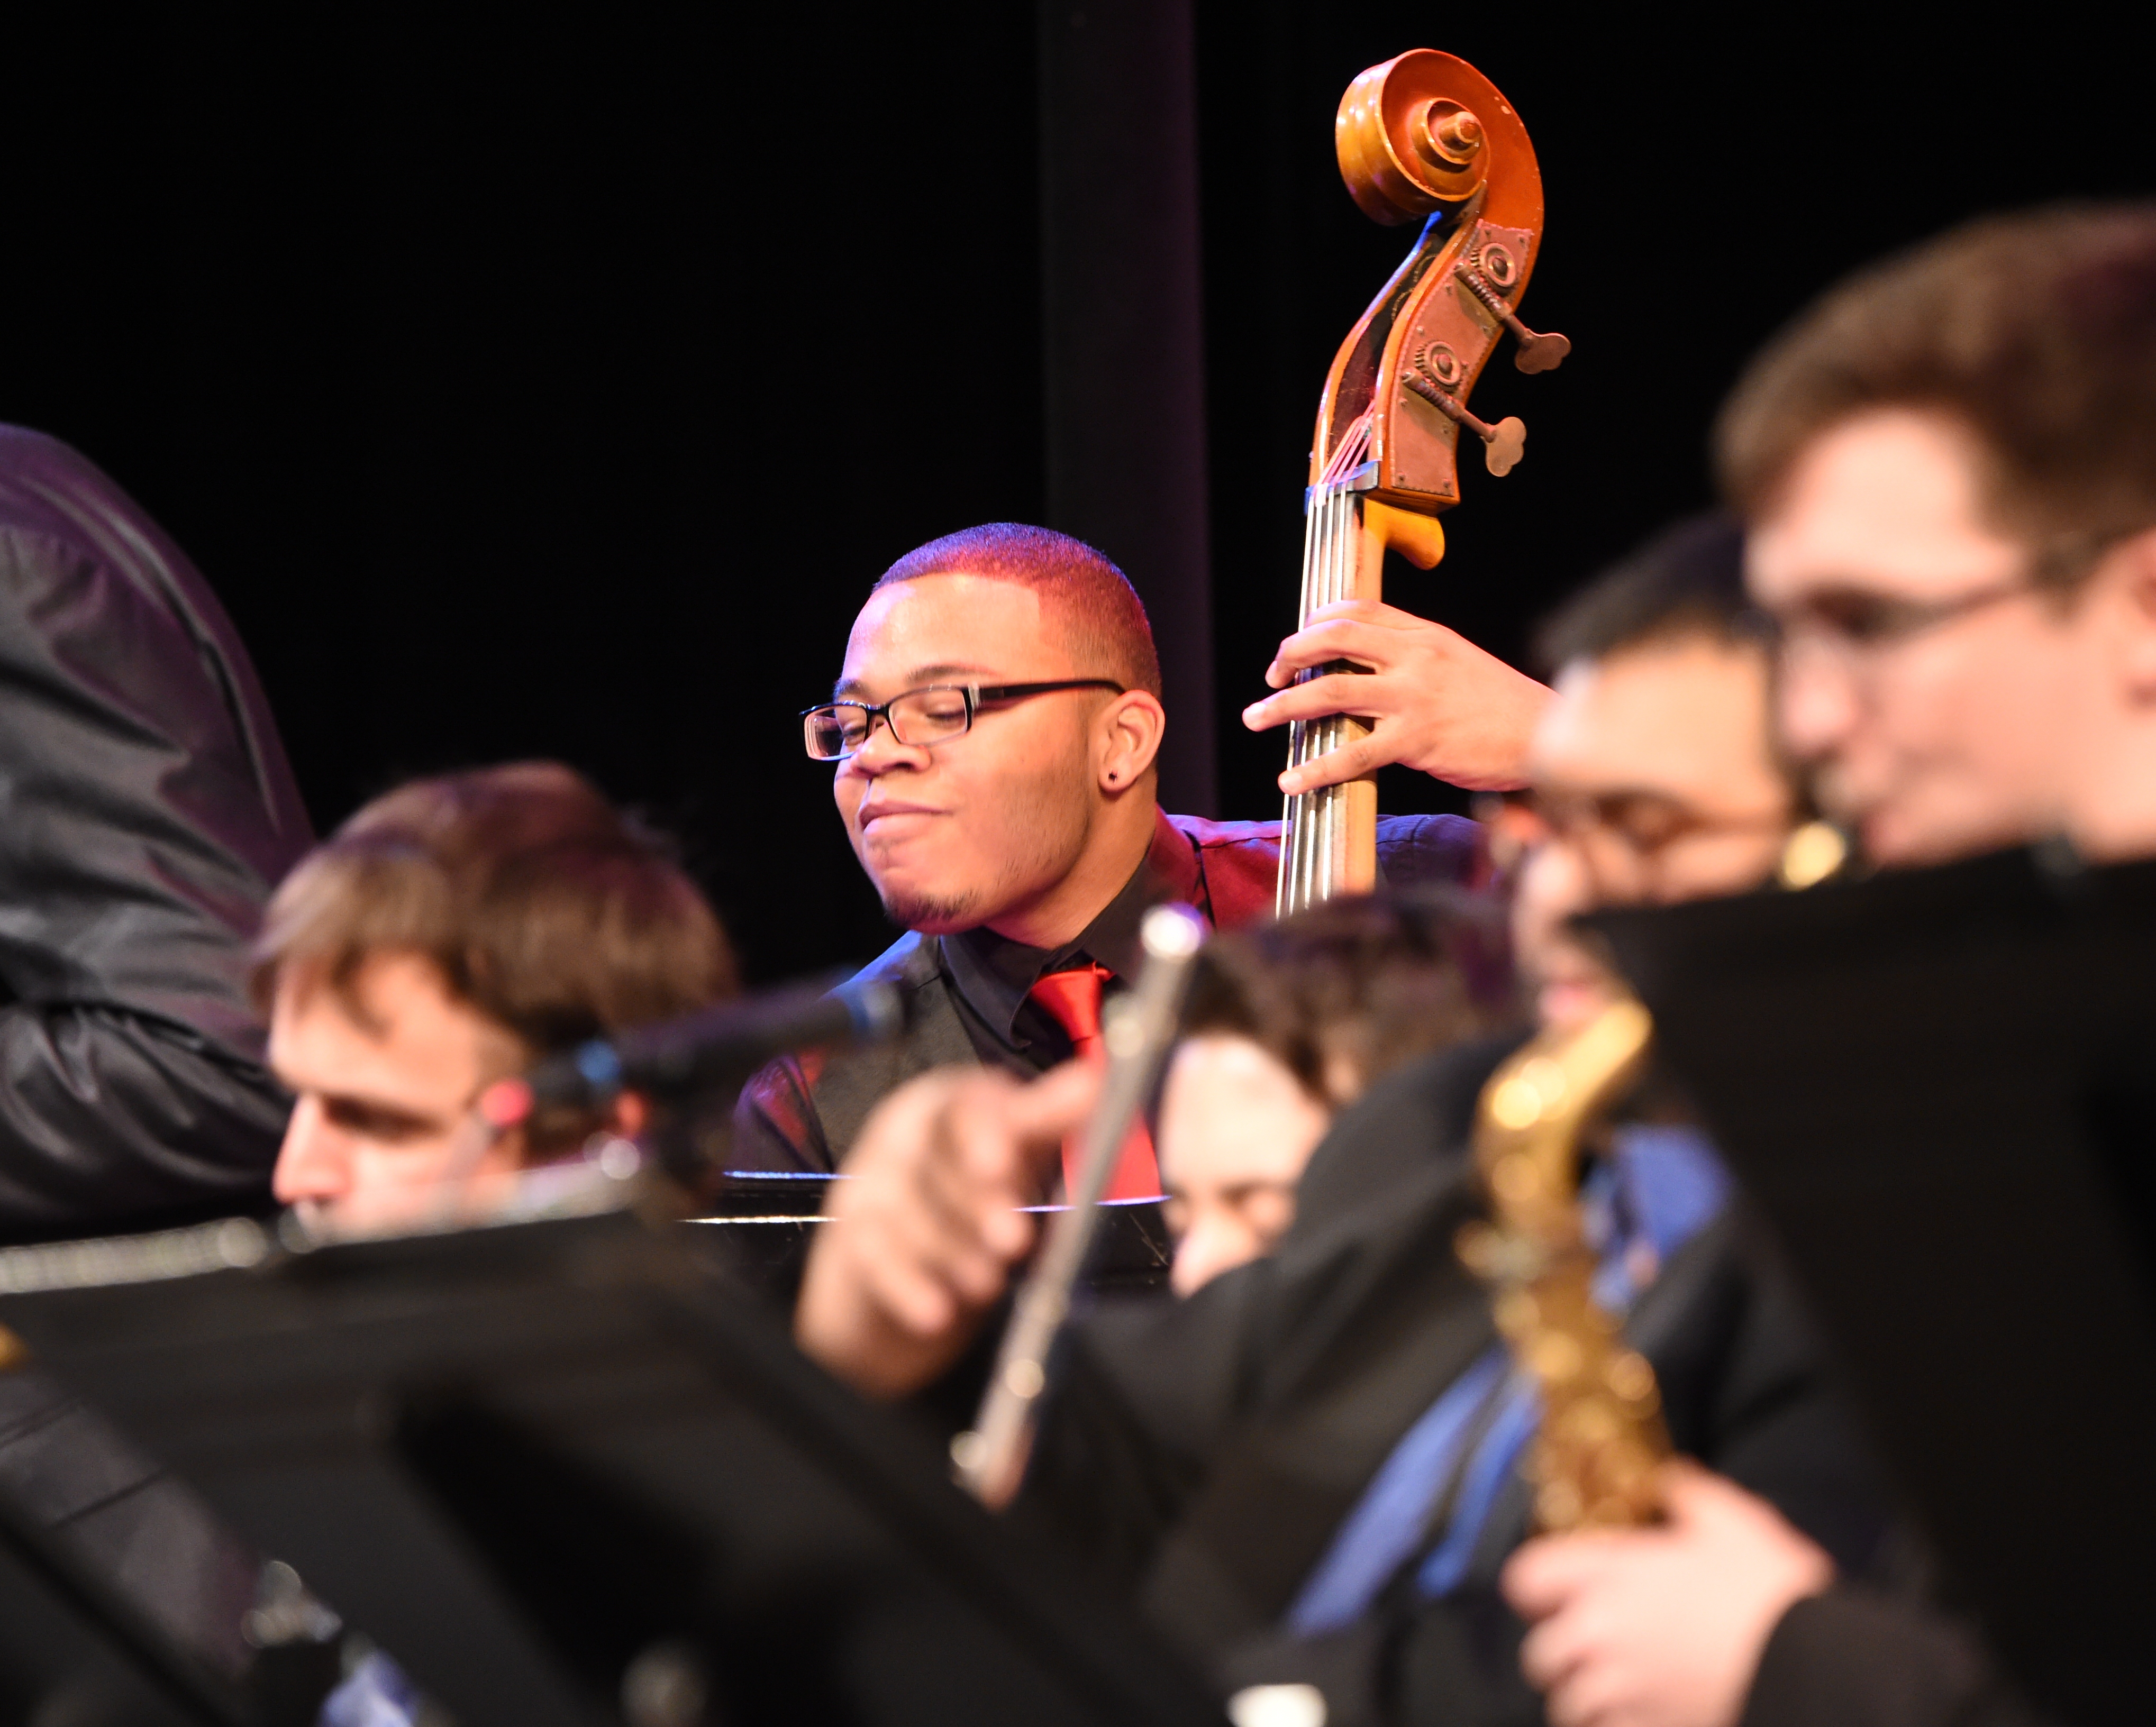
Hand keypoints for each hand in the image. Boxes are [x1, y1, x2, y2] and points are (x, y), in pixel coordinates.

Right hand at [794, 1061, 1096, 1399]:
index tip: (1006, 1162)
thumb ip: (1048, 1118)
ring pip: (906, 1214)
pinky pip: (876, 1260)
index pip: (962, 1106)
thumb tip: (1093, 1083)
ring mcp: (872, 1187)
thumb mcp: (1014, 1147)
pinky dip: (908, 1287)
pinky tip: (937, 1311)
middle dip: (976, 1202)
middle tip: (1013, 1240)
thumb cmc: (966, 1183)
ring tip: (987, 1283)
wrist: (899, 1249)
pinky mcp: (854, 1240)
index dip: (985, 1133)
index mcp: (947, 1105)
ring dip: (950, 1251)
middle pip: (932, 1160)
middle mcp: (902, 1139)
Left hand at [1241, 599, 1550, 793]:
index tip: (1296, 644)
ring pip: (1330, 691)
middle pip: (1333, 638)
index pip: (1356, 610)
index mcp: (1425, 634)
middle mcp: (1415, 656)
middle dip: (1289, 655)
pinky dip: (1315, 768)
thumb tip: (1365, 665)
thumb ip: (1413, 657)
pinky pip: (1353, 754)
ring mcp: (1414, 697)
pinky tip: (1290, 781)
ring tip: (1254, 718)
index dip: (1315, 622)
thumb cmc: (1500, 705)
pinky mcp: (1417, 740)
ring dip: (1283, 705)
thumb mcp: (1457, 662)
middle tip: (1270, 677)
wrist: (1546, 734)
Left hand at [1500, 1460, 1834, 1726]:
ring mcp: (1621, 1690)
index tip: (1556, 1595)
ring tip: (1620, 1693)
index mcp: (1611, 1575)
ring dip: (1585, 1701)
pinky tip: (1645, 1717)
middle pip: (1539, 1654)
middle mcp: (1601, 1634)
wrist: (1812, 1666)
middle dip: (1562, 1656)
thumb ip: (1691, 1496)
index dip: (1537, 1589)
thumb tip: (1672, 1482)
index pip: (1525, 1580)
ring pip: (1566, 1706)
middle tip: (1595, 1653)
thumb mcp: (1734, 1521)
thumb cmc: (1771, 1594)